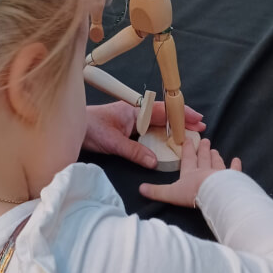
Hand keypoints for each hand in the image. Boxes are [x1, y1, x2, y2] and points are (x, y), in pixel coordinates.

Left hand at [83, 101, 205, 168]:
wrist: (72, 128)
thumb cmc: (89, 129)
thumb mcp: (112, 143)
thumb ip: (134, 151)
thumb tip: (153, 162)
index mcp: (134, 110)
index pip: (163, 110)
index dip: (180, 114)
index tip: (196, 119)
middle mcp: (135, 112)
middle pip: (164, 115)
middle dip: (182, 120)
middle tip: (200, 127)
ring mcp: (132, 120)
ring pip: (158, 122)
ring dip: (173, 127)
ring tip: (189, 133)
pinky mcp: (127, 128)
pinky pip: (149, 129)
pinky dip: (161, 134)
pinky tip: (169, 140)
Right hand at [139, 138, 240, 206]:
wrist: (213, 195)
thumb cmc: (191, 194)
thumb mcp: (170, 193)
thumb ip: (156, 191)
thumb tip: (140, 188)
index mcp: (189, 173)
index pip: (187, 159)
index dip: (186, 150)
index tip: (187, 140)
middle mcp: (204, 171)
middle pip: (203, 158)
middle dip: (203, 150)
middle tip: (205, 141)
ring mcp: (219, 174)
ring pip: (216, 163)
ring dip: (215, 157)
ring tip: (215, 150)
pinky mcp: (232, 179)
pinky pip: (234, 171)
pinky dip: (235, 166)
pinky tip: (237, 160)